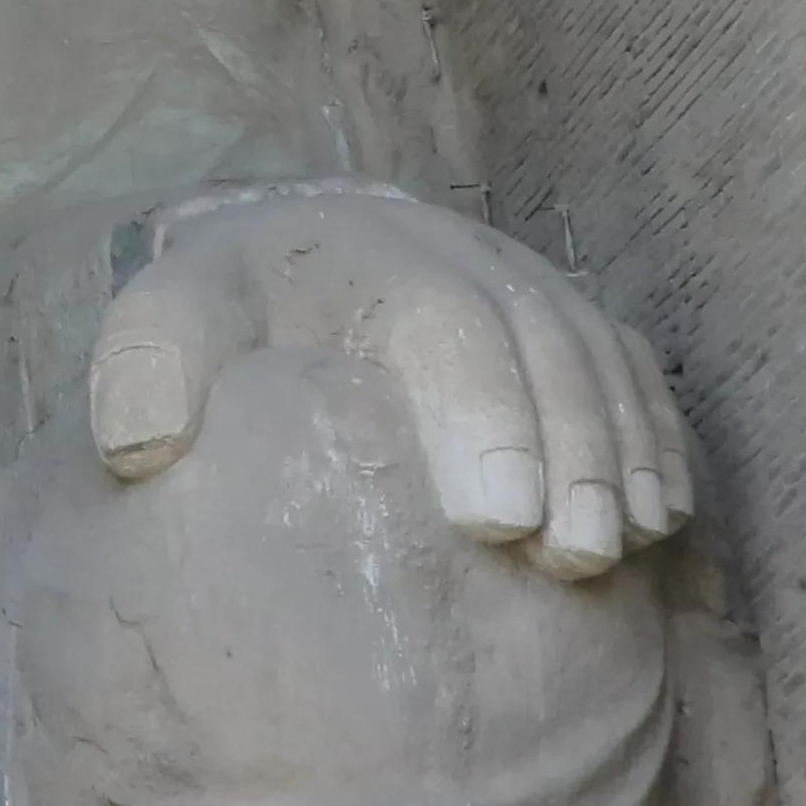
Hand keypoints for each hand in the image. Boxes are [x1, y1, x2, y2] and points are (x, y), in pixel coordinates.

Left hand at [83, 184, 692, 579]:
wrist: (289, 252)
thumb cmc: (222, 321)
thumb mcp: (162, 327)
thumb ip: (141, 371)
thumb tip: (141, 446)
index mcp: (365, 251)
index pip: (445, 321)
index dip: (484, 414)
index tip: (496, 521)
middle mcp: (461, 251)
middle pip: (543, 342)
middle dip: (570, 449)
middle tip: (573, 554)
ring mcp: (526, 279)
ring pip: (599, 356)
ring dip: (620, 452)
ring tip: (620, 548)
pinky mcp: (569, 315)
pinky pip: (634, 368)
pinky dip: (656, 436)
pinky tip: (664, 517)